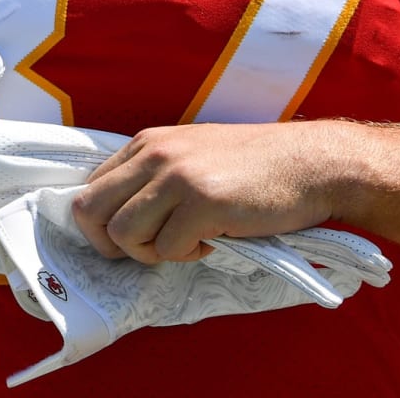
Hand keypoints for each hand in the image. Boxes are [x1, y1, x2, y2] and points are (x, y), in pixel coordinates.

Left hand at [71, 121, 341, 264]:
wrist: (310, 163)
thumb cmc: (252, 167)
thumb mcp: (191, 156)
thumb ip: (152, 176)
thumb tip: (112, 219)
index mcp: (147, 142)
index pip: (89, 188)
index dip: (101, 224)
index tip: (132, 238)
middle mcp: (154, 153)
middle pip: (90, 212)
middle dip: (112, 244)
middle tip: (151, 248)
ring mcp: (176, 177)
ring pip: (122, 235)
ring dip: (151, 252)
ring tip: (186, 241)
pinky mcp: (202, 202)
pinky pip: (167, 250)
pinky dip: (188, 256)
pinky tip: (213, 240)